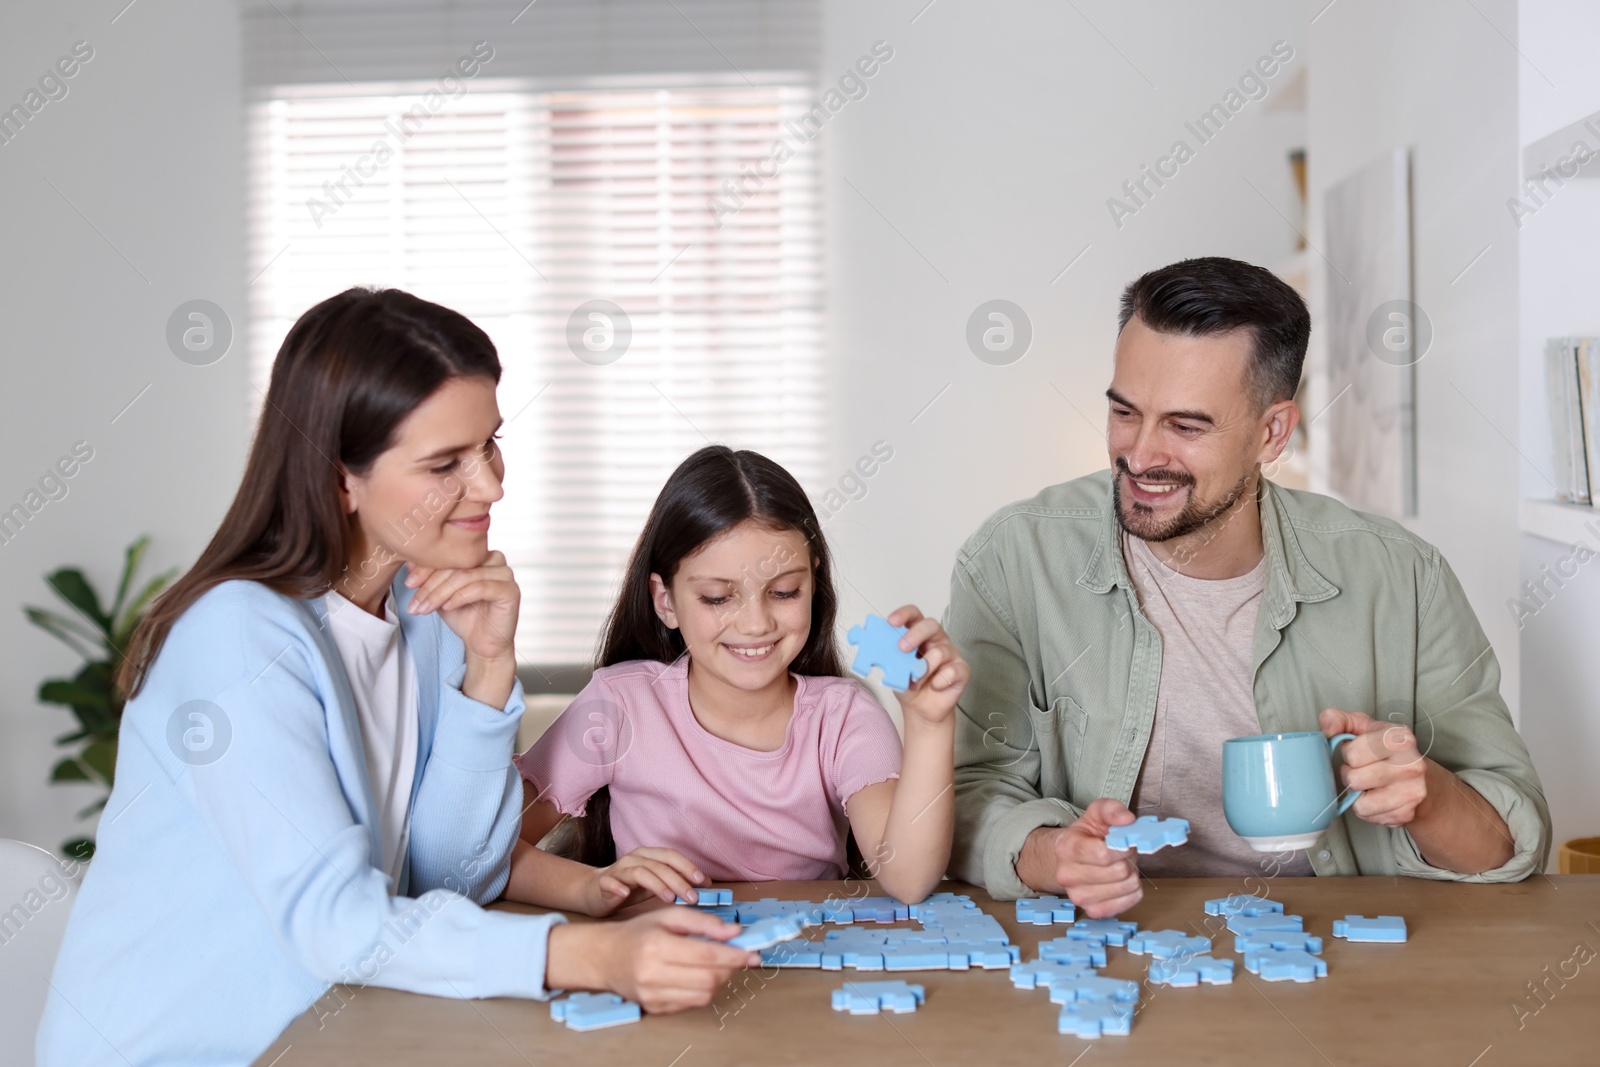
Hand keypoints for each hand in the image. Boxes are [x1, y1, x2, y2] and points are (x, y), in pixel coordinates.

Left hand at [405, 550, 519, 663]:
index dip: (426, 568)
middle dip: (431, 584)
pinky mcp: (511, 590)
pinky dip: (460, 597)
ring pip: (466, 576)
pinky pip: (481, 588)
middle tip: (415, 603)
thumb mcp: (439, 594)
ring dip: (441, 593)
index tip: (408, 584)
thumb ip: (428, 577)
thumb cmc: (464, 616)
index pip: (450, 554)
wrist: (483, 644)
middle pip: (457, 564)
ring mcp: (505, 574)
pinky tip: (447, 608)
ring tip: (426, 608)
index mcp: (479, 554)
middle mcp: (494, 559)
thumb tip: (409, 561)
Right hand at [546, 907, 758, 1013]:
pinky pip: (690, 1004)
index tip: (752, 953)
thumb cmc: (638, 933)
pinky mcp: (654, 1008)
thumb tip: (735, 931)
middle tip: (739, 957)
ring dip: (720, 980)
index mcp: (657, 945)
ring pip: (703, 995)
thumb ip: (702, 921)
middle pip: (708, 979)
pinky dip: (703, 990)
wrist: (605, 957)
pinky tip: (700, 975)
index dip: (734, 955)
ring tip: (720, 965)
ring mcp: (653, 995)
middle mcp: (653, 973)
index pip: (706, 955)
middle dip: (731, 968)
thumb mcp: (668, 915)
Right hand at [585, 847, 709, 916]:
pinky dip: (618, 887)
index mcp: (649, 856)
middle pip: (659, 865)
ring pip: (640, 872)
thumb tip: (706, 885)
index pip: (671, 856)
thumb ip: (676, 881)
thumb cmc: (629, 888)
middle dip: (678, 880)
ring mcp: (619, 870)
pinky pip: (611, 882)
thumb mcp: (656, 884)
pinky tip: (626, 896)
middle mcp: (635, 859)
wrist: (593, 891)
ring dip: (656, 884)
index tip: (703, 882)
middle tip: (692, 897)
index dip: (688, 866)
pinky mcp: (604, 883)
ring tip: (669, 898)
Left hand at [884, 604, 968, 727]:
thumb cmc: (908, 684)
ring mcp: (951, 653)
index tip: (891, 622)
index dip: (903, 614)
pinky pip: (953, 671)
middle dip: (915, 634)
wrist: (921, 708)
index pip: (914, 615)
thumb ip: (888, 659)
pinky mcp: (962, 670)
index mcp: (918, 634)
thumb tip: (875, 653)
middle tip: (901, 648)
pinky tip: (934, 686)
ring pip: (940, 652)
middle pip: (931, 625)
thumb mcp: (893, 670)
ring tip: (915, 682)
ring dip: (923, 670)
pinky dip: (940, 680)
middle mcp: (936, 639)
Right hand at [1016, 798, 1142, 917]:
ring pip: (1126, 886)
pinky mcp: (1093, 911)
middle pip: (1118, 871)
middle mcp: (1067, 875)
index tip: (1121, 840)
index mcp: (1066, 848)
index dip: (1121, 845)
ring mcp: (1078, 897)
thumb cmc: (1087, 837)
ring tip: (1120, 865)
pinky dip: (1133, 891)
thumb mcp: (1096, 814)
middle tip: (1122, 852)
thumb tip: (1127, 819)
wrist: (1072, 860)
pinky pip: (1128, 902)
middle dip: (1127, 858)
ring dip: (1131, 874)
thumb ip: (1112, 810)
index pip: (1103, 854)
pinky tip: (1122, 881)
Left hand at [1319, 708, 1427, 826]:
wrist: (1418, 777)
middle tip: (1363, 770)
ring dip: (1357, 794)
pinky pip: (1368, 815)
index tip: (1361, 753)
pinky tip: (1376, 797)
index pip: (1352, 754)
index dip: (1349, 753)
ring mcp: (1412, 792)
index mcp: (1400, 738)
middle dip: (1351, 774)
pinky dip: (1366, 809)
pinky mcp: (1406, 814)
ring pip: (1360, 802)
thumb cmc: (1385, 750)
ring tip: (1368, 783)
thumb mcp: (1363, 726)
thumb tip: (1327, 729)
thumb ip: (1339, 720)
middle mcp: (1412, 765)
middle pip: (1354, 779)